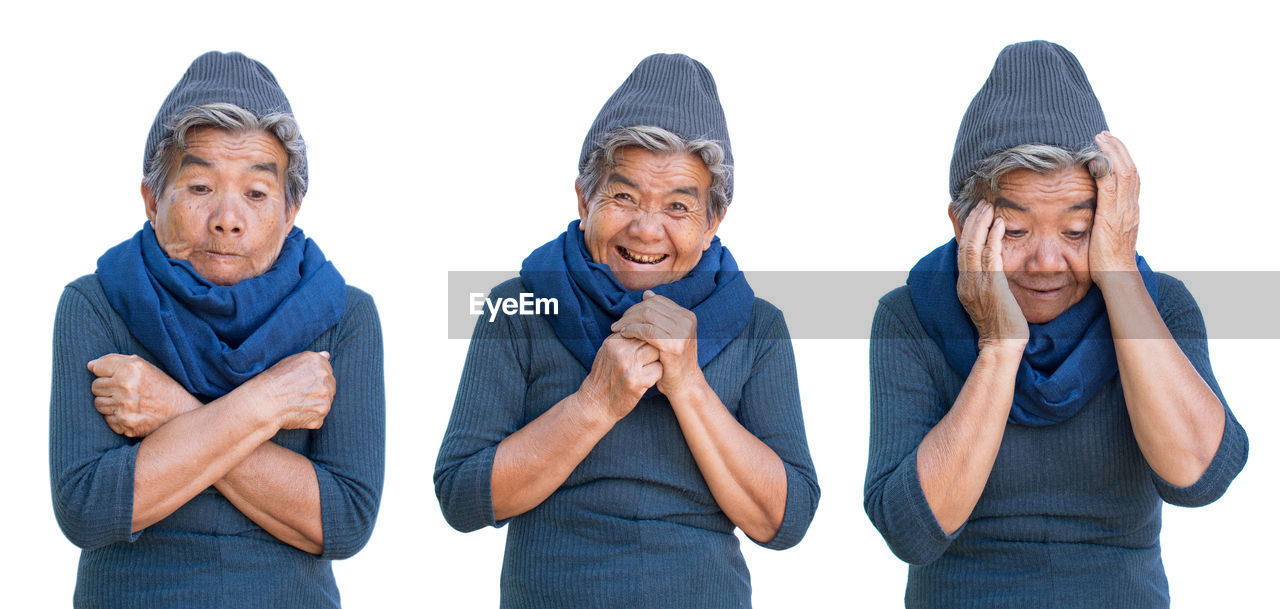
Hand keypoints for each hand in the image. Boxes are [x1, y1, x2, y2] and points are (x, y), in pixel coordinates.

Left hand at [88, 354, 201, 436]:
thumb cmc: (163, 388)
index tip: (116, 375)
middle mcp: (125, 388)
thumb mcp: (145, 367)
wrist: (182, 413)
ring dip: (109, 403)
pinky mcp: (125, 425)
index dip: (106, 371)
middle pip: (95, 386)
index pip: (98, 367)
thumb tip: (90, 365)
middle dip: (106, 388)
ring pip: (98, 404)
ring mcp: (124, 409)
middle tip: (124, 390)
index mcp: (130, 369)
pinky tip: (131, 413)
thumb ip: (116, 361)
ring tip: (127, 402)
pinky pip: (107, 419)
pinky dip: (116, 417)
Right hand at [249, 351, 335, 430]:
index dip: (315, 379)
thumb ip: (313, 358)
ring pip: (325, 402)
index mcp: (319, 363)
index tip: (304, 384)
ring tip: (296, 404)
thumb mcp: (290, 361)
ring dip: (315, 404)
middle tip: (300, 395)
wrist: (263, 402)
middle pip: (329, 387)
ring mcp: (325, 398)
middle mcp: (326, 379)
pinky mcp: (321, 415)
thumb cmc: (273, 381)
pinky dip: (310, 418)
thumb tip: (327, 355)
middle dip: (318, 391)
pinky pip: (319, 418)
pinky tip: (296, 413)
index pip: (327, 371)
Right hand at [579, 335, 661, 422]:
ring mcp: (628, 365)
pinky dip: (657, 376)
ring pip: (657, 353)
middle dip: (655, 349)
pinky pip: (659, 370)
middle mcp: (620, 350)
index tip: (647, 349)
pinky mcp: (636, 380)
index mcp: (613, 341)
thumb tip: (648, 327)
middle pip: (651, 339)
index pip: (641, 329)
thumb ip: (624, 340)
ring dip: (657, 361)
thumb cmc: (604, 378)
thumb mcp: (608, 353)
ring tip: (648, 370)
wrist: (595, 404)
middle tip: (650, 361)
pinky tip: (647, 381)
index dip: (648, 339)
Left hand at [611, 291, 702, 396]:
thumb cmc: (672, 362)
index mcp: (687, 316)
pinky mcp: (673, 344)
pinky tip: (624, 335)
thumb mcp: (669, 335)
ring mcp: (682, 332)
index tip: (625, 317)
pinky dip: (632, 330)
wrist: (684, 386)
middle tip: (617, 323)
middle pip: (650, 306)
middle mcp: (687, 321)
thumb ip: (659, 316)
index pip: (657, 301)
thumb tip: (647, 294)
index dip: (638, 306)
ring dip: (628, 321)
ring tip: (617, 329)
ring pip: (647, 315)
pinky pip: (646, 330)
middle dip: (630, 313)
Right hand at [956, 202, 1028, 349]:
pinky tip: (999, 224)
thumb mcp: (987, 301)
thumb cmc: (1000, 326)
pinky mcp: (992, 285)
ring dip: (982, 224)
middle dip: (973, 221)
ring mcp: (977, 283)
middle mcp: (967, 281)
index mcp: (963, 285)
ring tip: (989, 208)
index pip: (963, 251)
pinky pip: (991, 255)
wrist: (1001, 344)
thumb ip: (985, 283)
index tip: (976, 216)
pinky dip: (994, 237)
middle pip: (965, 244)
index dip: (968, 231)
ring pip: (975, 246)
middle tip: (981, 204)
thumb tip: (992, 270)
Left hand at [1090, 131, 1140, 282]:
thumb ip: (1105, 218)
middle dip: (1118, 149)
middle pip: (1130, 169)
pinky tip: (1095, 157)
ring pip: (1124, 172)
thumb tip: (1095, 210)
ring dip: (1112, 152)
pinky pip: (1110, 186)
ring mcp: (1124, 210)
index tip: (1111, 145)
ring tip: (1100, 138)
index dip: (1122, 159)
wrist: (1116, 275)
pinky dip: (1105, 169)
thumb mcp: (1109, 233)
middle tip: (1104, 135)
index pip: (1131, 178)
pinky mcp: (1112, 215)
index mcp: (1130, 210)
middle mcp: (1131, 207)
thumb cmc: (1107, 260)